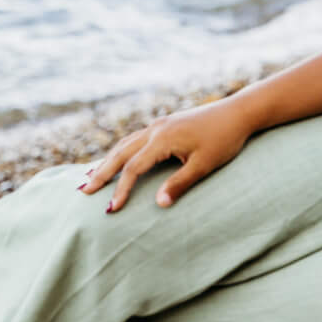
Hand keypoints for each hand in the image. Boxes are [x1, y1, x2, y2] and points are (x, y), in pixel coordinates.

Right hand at [78, 97, 259, 212]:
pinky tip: (118, 160)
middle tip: (83, 191)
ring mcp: (159, 125)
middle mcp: (155, 129)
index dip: (120, 189)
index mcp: (163, 139)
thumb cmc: (224, 140)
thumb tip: (158, 204)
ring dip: (108, 160)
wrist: (238, 112)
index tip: (111, 209)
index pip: (133, 168)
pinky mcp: (165, 124)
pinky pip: (135, 139)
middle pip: (120, 153)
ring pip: (125, 144)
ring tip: (93, 176)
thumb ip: (180, 184)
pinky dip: (121, 152)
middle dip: (101, 173)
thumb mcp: (204, 165)